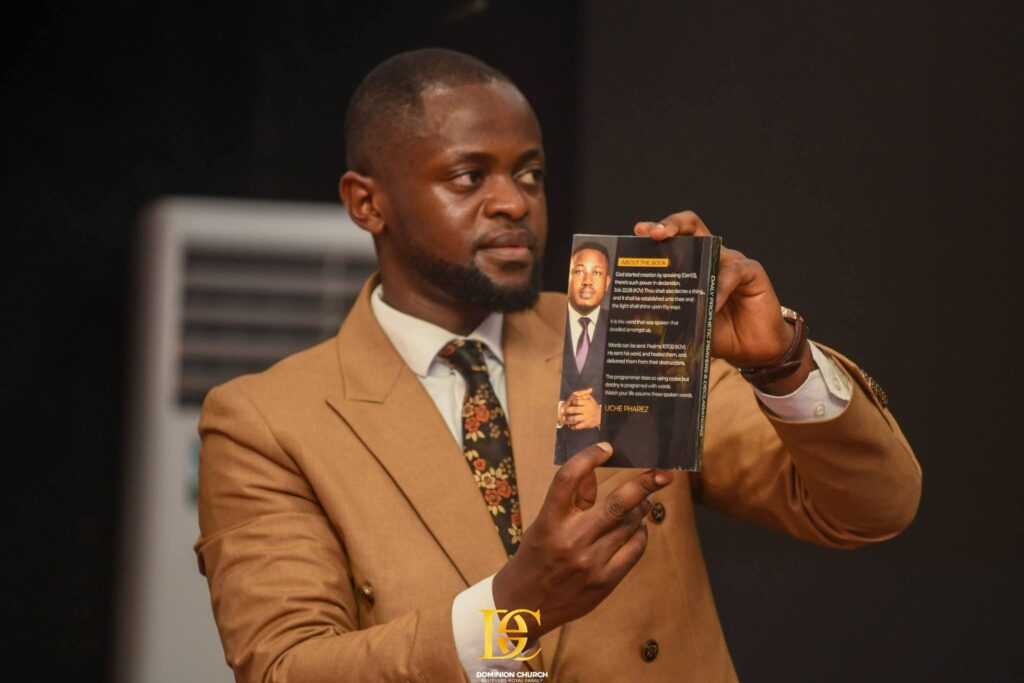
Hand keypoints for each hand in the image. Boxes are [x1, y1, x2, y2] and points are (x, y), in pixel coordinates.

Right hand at [492, 443, 673, 638]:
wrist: (524, 607)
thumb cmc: (535, 557)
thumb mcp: (543, 524)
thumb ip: (571, 499)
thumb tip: (594, 470)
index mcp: (550, 520)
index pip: (569, 478)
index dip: (589, 457)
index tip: (606, 448)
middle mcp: (572, 539)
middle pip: (618, 504)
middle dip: (645, 485)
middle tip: (663, 473)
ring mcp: (592, 562)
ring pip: (631, 525)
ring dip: (641, 509)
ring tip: (645, 501)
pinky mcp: (606, 581)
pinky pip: (635, 549)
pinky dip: (640, 534)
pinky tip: (637, 528)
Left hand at [563, 388, 600, 429]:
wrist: (601, 416)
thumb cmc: (593, 406)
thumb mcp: (590, 398)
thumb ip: (585, 393)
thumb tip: (589, 389)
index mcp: (586, 403)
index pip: (576, 402)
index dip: (570, 403)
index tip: (567, 403)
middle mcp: (586, 410)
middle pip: (574, 410)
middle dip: (567, 411)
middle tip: (561, 411)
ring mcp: (586, 418)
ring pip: (574, 418)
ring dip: (568, 419)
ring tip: (564, 418)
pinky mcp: (586, 424)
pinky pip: (578, 426)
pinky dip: (573, 427)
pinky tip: (570, 426)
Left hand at [634, 211, 803, 369]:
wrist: (753, 349)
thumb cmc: (719, 332)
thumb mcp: (688, 323)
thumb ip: (668, 314)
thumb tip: (636, 314)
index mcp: (692, 264)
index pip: (674, 238)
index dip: (657, 230)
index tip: (639, 231)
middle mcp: (711, 256)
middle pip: (691, 226)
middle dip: (670, 224)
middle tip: (654, 234)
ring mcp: (732, 261)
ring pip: (712, 244)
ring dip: (693, 254)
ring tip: (674, 269)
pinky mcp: (752, 272)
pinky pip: (733, 273)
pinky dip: (720, 289)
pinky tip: (710, 306)